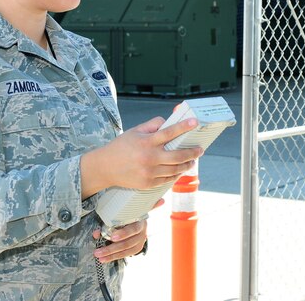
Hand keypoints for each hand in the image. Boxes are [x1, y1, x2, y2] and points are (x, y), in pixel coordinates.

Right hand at [81, 117, 202, 196]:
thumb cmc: (121, 146)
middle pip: (178, 156)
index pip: (169, 132)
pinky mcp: (148, 184)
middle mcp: (149, 158)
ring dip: (187, 165)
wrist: (104, 168)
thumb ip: (152, 125)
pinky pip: (167, 180)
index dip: (184, 126)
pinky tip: (180, 170)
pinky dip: (176, 175)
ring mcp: (149, 172)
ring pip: (175, 170)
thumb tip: (168, 122)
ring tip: (192, 161)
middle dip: (192, 153)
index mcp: (146, 142)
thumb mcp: (134, 131)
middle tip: (200, 150)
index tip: (195, 122)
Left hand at [93, 220, 146, 262]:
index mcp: (139, 220)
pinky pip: (126, 254)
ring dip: (112, 255)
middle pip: (127, 243)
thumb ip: (108, 223)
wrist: (138, 219)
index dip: (123, 233)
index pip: (133, 228)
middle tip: (98, 252)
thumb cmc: (126, 216)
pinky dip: (116, 256)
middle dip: (111, 249)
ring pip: (126, 251)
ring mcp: (141, 241)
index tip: (112, 237)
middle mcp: (142, 231)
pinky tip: (106, 258)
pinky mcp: (138, 248)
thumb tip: (96, 234)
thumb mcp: (119, 216)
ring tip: (100, 257)